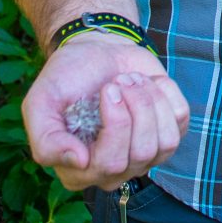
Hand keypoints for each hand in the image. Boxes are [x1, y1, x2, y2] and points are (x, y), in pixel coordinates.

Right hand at [23, 31, 190, 192]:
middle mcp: (113, 171)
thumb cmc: (66, 78)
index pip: (109, 165)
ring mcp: (144, 156)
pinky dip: (167, 93)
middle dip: (135, 105)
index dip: (116, 124)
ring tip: (130, 80)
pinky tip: (147, 83)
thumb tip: (78, 162)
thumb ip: (45, 140)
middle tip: (118, 80)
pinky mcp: (167, 132)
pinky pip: (181, 122)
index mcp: (78, 171)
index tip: (108, 89)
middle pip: (142, 152)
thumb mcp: (40, 103)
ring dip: (150, 100)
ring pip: (166, 143)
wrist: (95, 51)